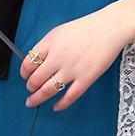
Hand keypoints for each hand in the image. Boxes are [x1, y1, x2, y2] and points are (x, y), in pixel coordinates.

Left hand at [19, 6, 134, 111]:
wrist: (110, 28)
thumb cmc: (85, 29)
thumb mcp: (59, 32)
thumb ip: (46, 47)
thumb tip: (35, 63)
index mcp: (50, 43)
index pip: (28, 63)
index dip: (24, 72)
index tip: (25, 76)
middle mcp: (58, 57)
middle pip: (35, 79)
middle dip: (30, 87)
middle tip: (30, 89)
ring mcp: (72, 69)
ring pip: (48, 90)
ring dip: (38, 98)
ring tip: (33, 101)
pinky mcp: (86, 79)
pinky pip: (69, 97)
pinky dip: (60, 105)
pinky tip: (56, 107)